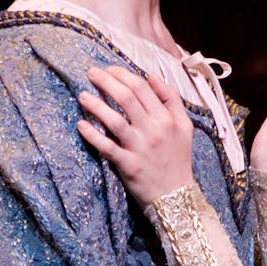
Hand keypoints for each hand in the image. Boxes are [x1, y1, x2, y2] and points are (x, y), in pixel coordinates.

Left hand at [76, 65, 195, 205]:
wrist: (177, 195)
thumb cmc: (178, 159)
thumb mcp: (185, 126)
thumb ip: (172, 99)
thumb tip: (152, 75)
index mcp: (167, 118)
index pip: (142, 88)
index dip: (123, 74)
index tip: (109, 69)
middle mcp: (154, 129)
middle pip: (127, 98)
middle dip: (106, 81)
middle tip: (91, 73)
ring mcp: (140, 147)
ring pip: (115, 119)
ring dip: (96, 105)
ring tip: (82, 95)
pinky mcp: (128, 164)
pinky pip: (107, 147)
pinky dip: (93, 135)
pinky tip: (81, 125)